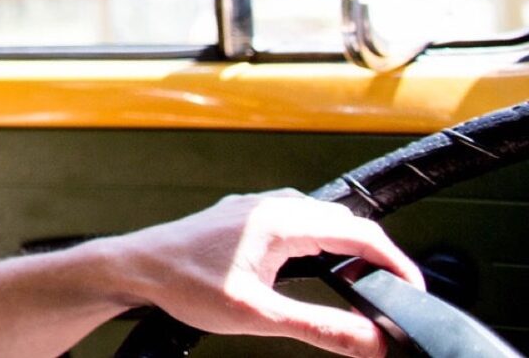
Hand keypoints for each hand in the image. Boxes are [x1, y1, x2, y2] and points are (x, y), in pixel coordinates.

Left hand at [110, 191, 426, 357]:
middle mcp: (271, 205)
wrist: (133, 266)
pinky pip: (296, 217)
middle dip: (376, 253)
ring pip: (319, 217)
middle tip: (393, 290)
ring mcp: (255, 207)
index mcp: (282, 222)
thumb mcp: (258, 315)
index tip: (414, 290)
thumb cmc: (183, 284)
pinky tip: (316, 262)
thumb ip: (320, 328)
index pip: (360, 233)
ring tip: (363, 279)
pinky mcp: (242, 215)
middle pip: (344, 221)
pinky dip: (320, 238)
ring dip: (346, 243)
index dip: (395, 262)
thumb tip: (373, 341)